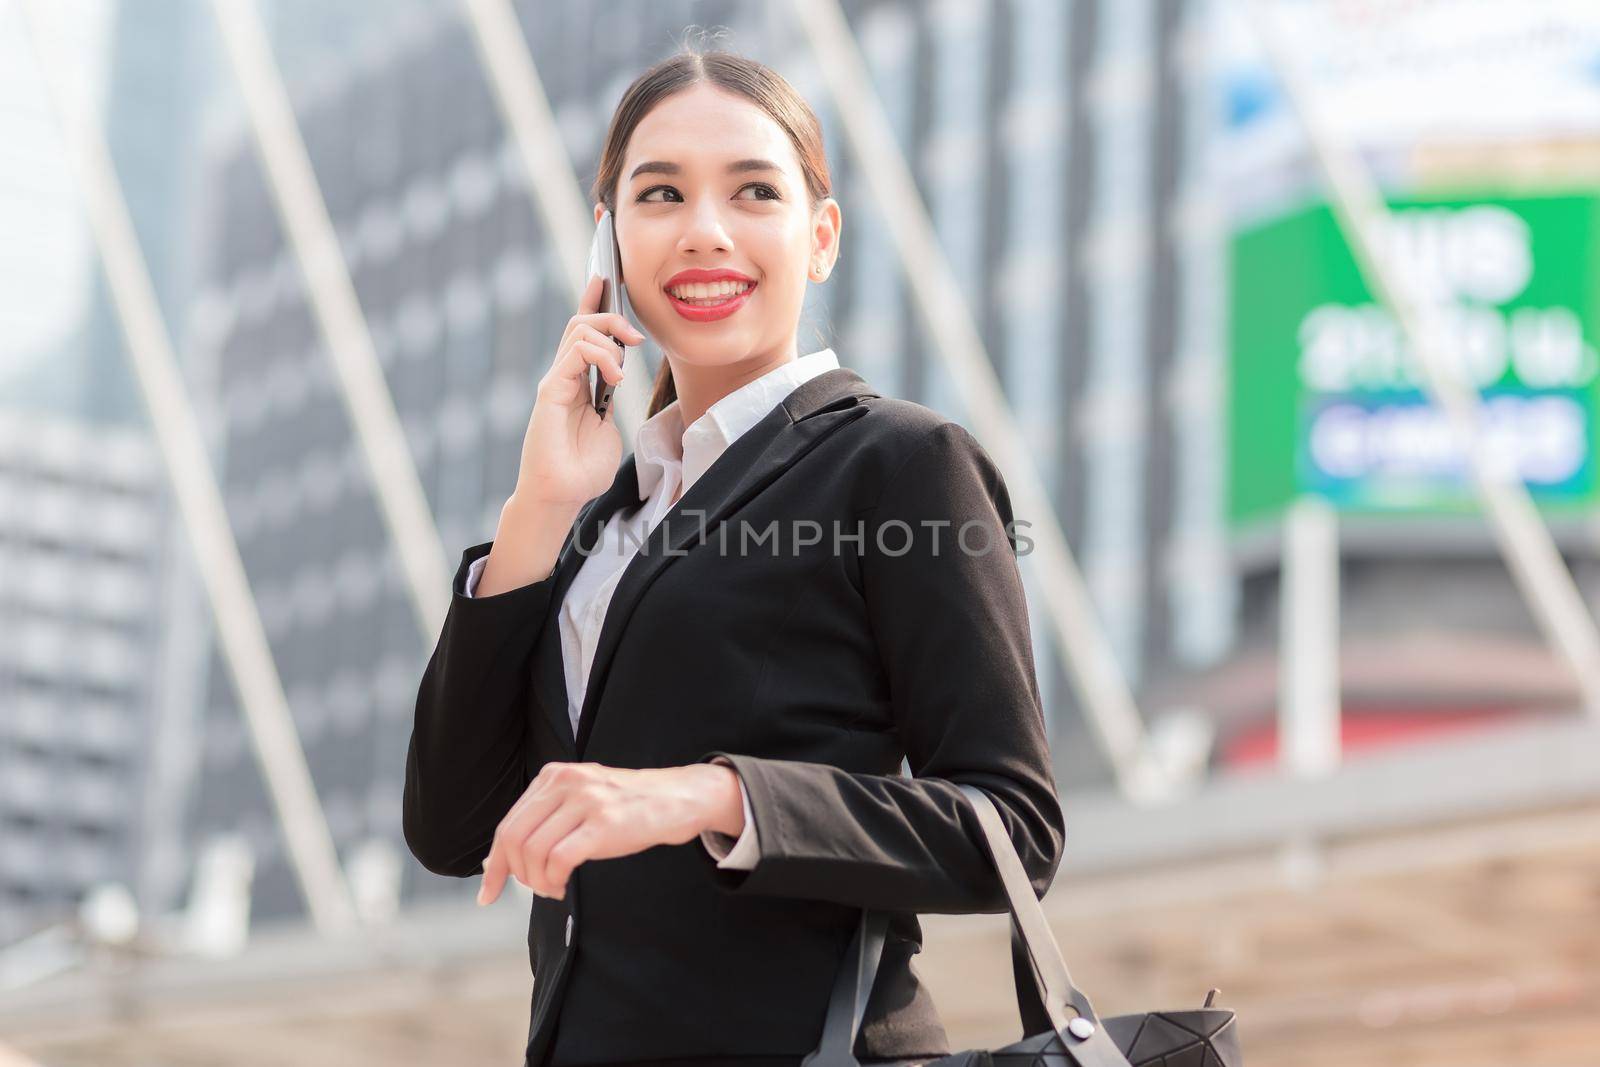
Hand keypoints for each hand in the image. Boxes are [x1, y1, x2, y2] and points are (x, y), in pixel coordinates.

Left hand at [476, 760, 742, 905]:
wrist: (677, 797)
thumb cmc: (625, 807)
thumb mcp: (578, 803)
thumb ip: (540, 824)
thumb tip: (493, 862)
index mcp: (553, 776)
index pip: (508, 825)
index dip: (494, 864)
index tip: (487, 894)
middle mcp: (565, 782)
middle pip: (515, 839)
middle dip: (515, 875)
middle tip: (535, 890)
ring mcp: (586, 801)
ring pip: (534, 851)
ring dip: (538, 882)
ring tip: (553, 888)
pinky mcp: (605, 823)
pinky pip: (560, 859)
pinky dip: (554, 881)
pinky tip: (563, 886)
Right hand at [512, 274, 644, 508]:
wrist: (562, 496)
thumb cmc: (582, 470)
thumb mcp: (609, 429)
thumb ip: (611, 403)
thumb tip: (617, 387)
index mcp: (577, 382)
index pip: (582, 332)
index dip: (593, 302)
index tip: (605, 278)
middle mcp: (563, 376)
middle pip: (580, 322)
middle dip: (609, 313)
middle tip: (636, 335)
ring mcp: (556, 381)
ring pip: (578, 329)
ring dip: (610, 338)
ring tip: (624, 367)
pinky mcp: (551, 390)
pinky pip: (576, 352)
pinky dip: (602, 356)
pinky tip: (616, 378)